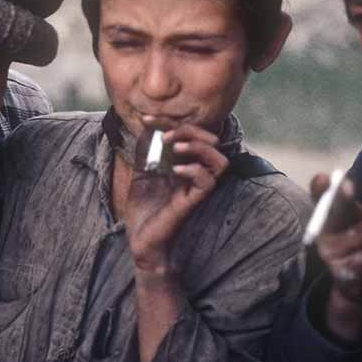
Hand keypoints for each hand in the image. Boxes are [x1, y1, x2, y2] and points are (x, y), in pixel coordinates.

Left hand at [125, 119, 228, 279]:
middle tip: (166, 136)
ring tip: (176, 147)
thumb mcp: (142, 171)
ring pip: (221, 161)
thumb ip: (146, 149)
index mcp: (186, 163)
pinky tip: (174, 169)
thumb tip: (145, 125)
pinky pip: (207, 183)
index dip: (170, 121)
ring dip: (199, 148)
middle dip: (190, 130)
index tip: (146, 119)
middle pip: (213, 142)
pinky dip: (193, 170)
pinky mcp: (192, 203)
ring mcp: (196, 189)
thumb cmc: (144, 209)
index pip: (191, 134)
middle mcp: (196, 174)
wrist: (141, 242)